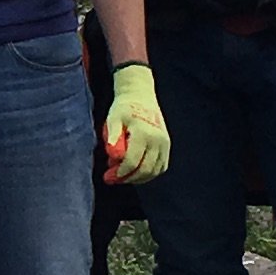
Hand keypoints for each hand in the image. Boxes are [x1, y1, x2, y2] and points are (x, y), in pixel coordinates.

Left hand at [99, 61, 168, 186]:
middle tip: (113, 179)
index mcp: (143, 133)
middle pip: (144, 169)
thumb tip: (113, 154)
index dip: (119, 173)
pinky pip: (161, 167)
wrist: (140, 95)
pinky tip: (135, 172)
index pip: (132, 161)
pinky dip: (149, 173)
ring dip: (138, 178)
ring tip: (123, 176)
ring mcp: (164, 143)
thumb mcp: (113, 118)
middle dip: (127, 178)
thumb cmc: (124, 108)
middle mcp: (157, 139)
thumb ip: (112, 136)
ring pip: (154, 171)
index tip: (108, 176)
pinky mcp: (167, 145)